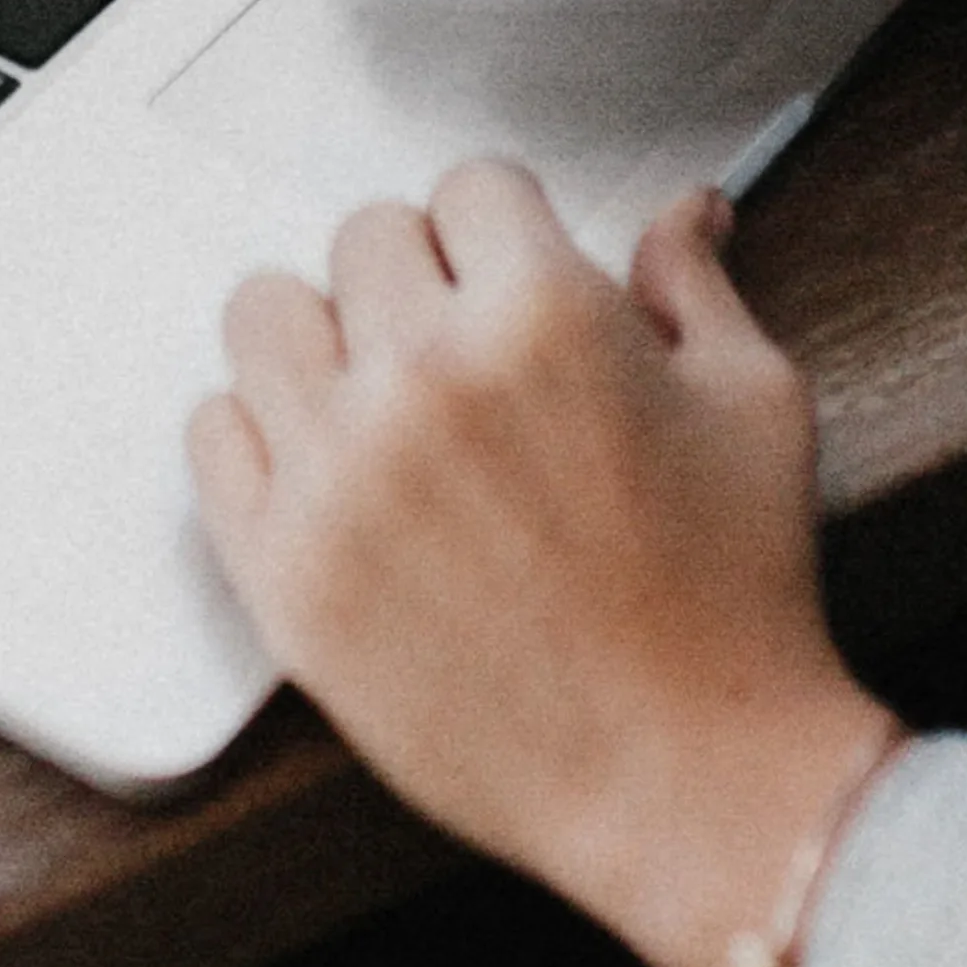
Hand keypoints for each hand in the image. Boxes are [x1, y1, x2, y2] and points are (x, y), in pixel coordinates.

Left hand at [189, 169, 901, 966]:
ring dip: (324, 339)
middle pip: (363, 238)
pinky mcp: (282, 569)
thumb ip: (693, 285)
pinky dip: (262, 436)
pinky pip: (212, 433)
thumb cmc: (734, 601)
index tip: (512, 274)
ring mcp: (338, 473)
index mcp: (542, 315)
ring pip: (264, 314)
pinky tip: (329, 468)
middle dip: (421, 278)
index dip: (505, 231)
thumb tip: (684, 209)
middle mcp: (423, 376)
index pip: (470, 185)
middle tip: (463, 349)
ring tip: (380, 396)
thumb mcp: (753, 405)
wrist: (688, 781)